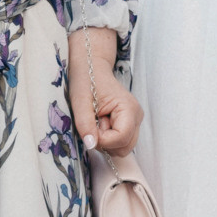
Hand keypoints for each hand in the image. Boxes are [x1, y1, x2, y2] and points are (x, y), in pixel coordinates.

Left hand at [67, 28, 141, 157]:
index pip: (121, 139)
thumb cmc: (86, 80)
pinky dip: (108, 139)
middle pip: (125, 147)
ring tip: (98, 122)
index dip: (103, 140)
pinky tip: (102, 124)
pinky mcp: (130, 124)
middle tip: (94, 124)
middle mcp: (137, 116)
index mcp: (129, 108)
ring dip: (106, 141)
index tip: (91, 128)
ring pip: (123, 148)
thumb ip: (85, 124)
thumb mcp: (80, 102)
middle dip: (105, 143)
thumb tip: (91, 145)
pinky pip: (120, 142)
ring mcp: (135, 121)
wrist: (92, 68)